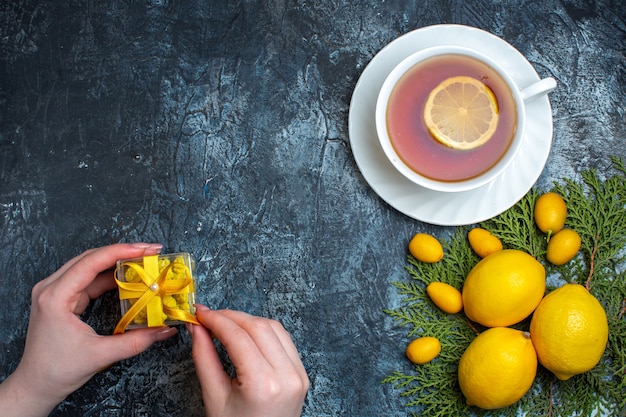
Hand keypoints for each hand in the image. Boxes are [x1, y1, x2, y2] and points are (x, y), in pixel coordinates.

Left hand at [0, 243, 178, 416]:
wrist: (36, 384)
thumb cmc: (58, 370)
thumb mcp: (100, 355)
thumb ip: (136, 341)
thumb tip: (165, 330)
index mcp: (55, 297)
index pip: (91, 262)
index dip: (121, 252)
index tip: (146, 250)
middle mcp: (51, 288)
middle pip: (90, 258)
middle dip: (122, 252)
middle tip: (150, 252)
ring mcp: (54, 291)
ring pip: (89, 265)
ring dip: (116, 262)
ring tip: (143, 261)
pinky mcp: (61, 297)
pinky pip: (87, 278)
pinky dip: (109, 276)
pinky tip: (128, 277)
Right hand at [189, 306, 308, 416]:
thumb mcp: (214, 398)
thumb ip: (204, 357)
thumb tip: (196, 327)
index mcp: (263, 384)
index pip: (238, 336)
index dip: (216, 320)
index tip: (199, 313)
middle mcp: (286, 376)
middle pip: (258, 326)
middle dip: (231, 316)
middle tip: (208, 317)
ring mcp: (299, 374)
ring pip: (274, 327)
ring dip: (248, 320)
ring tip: (225, 324)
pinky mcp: (302, 374)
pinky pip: (284, 339)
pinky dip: (264, 330)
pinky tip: (246, 333)